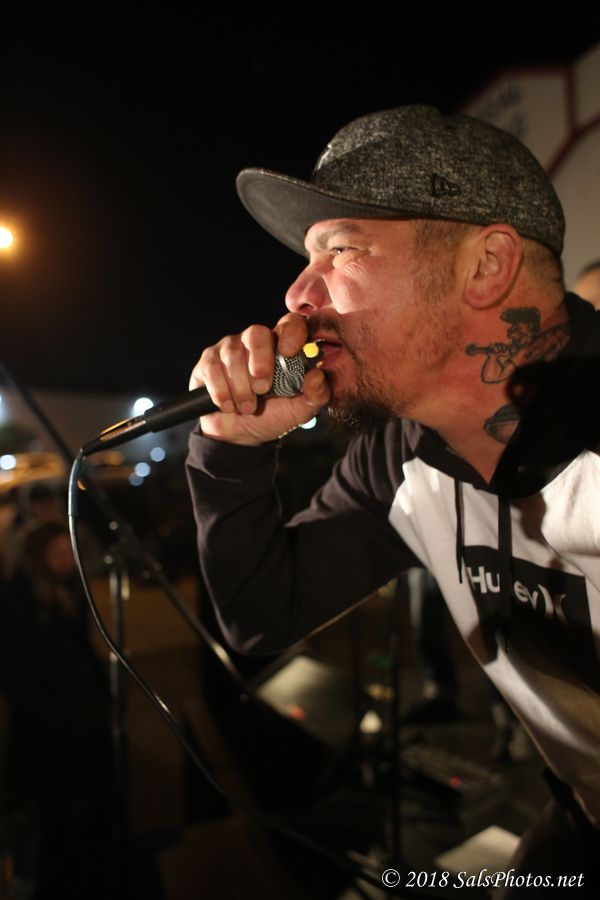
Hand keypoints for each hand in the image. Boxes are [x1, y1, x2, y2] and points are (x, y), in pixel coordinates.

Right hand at [189, 313, 330, 444]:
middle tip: (262, 390)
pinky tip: (228, 405)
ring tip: (247, 407)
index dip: (291, 332)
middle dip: (260, 363)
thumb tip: (317, 375)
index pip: (291, 323)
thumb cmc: (272, 415)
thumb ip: (316, 395)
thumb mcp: (299, 410)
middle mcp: (256, 341)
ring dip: (240, 387)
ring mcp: (229, 348)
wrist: (240, 435)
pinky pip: (212, 368)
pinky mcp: (208, 362)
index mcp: (282, 347)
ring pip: (232, 354)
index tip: (289, 353)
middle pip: (256, 333)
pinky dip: (221, 392)